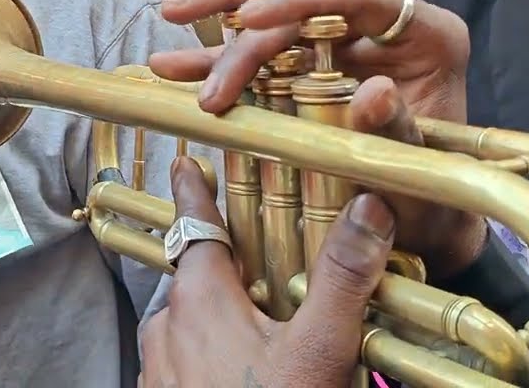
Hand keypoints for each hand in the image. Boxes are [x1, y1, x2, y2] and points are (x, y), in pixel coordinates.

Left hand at [141, 158, 395, 387]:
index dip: (194, 191)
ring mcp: (159, 372)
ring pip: (189, 324)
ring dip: (218, 316)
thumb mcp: (319, 350)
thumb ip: (342, 279)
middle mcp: (167, 328)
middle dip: (225, 265)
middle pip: (195, 277)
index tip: (186, 162)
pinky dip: (211, 356)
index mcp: (199, 300)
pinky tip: (245, 375)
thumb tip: (368, 208)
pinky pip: (185, 365)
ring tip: (262, 327)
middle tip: (259, 261)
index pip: (195, 224)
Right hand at [151, 0, 484, 278]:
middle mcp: (376, 31)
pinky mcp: (306, 74)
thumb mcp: (417, 171)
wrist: (422, 229)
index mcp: (422, 35)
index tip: (250, 20)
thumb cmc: (432, 200)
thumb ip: (397, 132)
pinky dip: (214, 67)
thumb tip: (375, 93)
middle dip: (236, 9)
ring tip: (166, 45)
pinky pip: (255, 61)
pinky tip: (173, 73)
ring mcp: (337, 49)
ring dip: (213, 32)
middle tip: (184, 22)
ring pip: (268, 19)